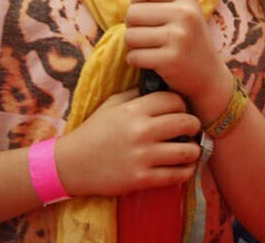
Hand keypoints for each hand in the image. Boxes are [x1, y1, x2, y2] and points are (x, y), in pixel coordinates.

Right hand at [56, 88, 201, 196]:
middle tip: (190, 130)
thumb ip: (138, 94)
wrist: (71, 165)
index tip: (180, 111)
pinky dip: (187, 171)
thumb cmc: (95, 131)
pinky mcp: (142, 179)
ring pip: (188, 151)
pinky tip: (183, 167)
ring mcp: (143, 157)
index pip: (175, 100)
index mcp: (134, 110)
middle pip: (187, 122)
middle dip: (193, 125)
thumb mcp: (112, 104)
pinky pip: (178, 175)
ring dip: (193, 150)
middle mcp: (141, 131)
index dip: (182, 105)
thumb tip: (163, 85)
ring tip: (189, 149)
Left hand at [124, 0, 233, 119]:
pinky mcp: (171, 59)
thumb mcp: (185, 8)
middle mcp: (185, 13)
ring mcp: (179, 36)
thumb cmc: (191, 39)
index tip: (149, 13)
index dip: (138, 0)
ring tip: (153, 49)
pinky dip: (139, 62)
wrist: (208, 76)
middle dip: (134, 27)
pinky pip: (134, 57)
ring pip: (130, 36)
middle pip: (132, 13)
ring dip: (135, 46)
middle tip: (152, 36)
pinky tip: (154, 63)